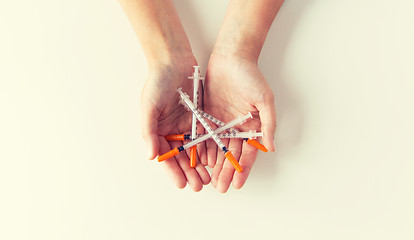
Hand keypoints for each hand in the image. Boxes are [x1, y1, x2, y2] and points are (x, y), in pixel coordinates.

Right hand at [141, 56, 209, 190]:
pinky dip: (209, 149)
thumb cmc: (157, 82)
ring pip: (195, 150)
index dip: (173, 172)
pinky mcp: (200, 118)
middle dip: (189, 172)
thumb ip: (149, 131)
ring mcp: (186, 125)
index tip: (181, 184)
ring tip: (208, 179)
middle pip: (181, 157)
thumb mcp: (149, 105)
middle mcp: (172, 130)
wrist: (174, 60)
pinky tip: (216, 160)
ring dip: (200, 165)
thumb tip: (151, 155)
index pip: (166, 156)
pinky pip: (205, 136)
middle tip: (199, 185)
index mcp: (158, 130)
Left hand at [204, 53, 275, 192]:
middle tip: (220, 188)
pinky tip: (199, 161)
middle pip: (231, 155)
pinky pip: (204, 135)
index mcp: (252, 126)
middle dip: (226, 172)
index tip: (237, 184)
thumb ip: (268, 124)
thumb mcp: (264, 99)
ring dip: (214, 164)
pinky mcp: (208, 116)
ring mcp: (221, 122)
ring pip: (217, 148)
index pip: (247, 153)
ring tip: (209, 180)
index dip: (242, 169)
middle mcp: (237, 127)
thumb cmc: (250, 76)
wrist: (231, 57)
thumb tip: (271, 148)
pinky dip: (202, 148)